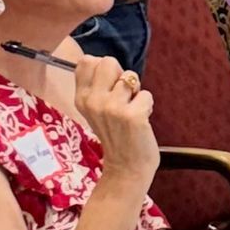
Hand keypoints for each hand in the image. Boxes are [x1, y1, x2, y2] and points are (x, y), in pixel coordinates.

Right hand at [74, 55, 158, 193]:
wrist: (126, 168)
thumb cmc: (115, 135)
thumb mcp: (94, 110)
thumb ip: (96, 86)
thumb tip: (104, 61)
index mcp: (81, 98)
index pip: (87, 61)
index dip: (103, 70)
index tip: (109, 88)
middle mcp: (93, 101)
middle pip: (108, 61)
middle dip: (121, 75)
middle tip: (123, 98)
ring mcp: (112, 108)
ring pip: (131, 77)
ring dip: (136, 93)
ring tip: (131, 112)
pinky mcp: (132, 116)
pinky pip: (146, 95)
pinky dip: (148, 106)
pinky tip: (140, 121)